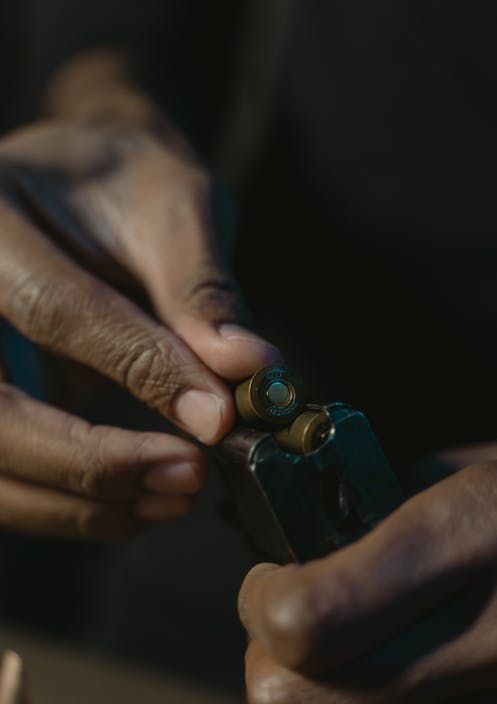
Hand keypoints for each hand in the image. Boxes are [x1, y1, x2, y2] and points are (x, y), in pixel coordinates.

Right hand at [0, 56, 278, 537]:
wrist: (81, 184)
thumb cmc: (125, 179)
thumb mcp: (170, 205)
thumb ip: (200, 291)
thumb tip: (249, 372)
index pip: (53, 310)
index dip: (140, 371)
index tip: (215, 419)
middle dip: (89, 463)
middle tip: (185, 479)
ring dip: (78, 503)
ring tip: (171, 499)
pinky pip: (7, 474)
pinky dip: (66, 507)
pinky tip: (133, 505)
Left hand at [239, 462, 496, 703]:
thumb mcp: (470, 469)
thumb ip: (383, 497)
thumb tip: (303, 530)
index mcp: (466, 536)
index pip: (307, 615)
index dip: (261, 603)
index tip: (268, 581)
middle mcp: (489, 636)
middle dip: (269, 666)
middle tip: (292, 627)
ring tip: (341, 666)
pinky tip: (389, 695)